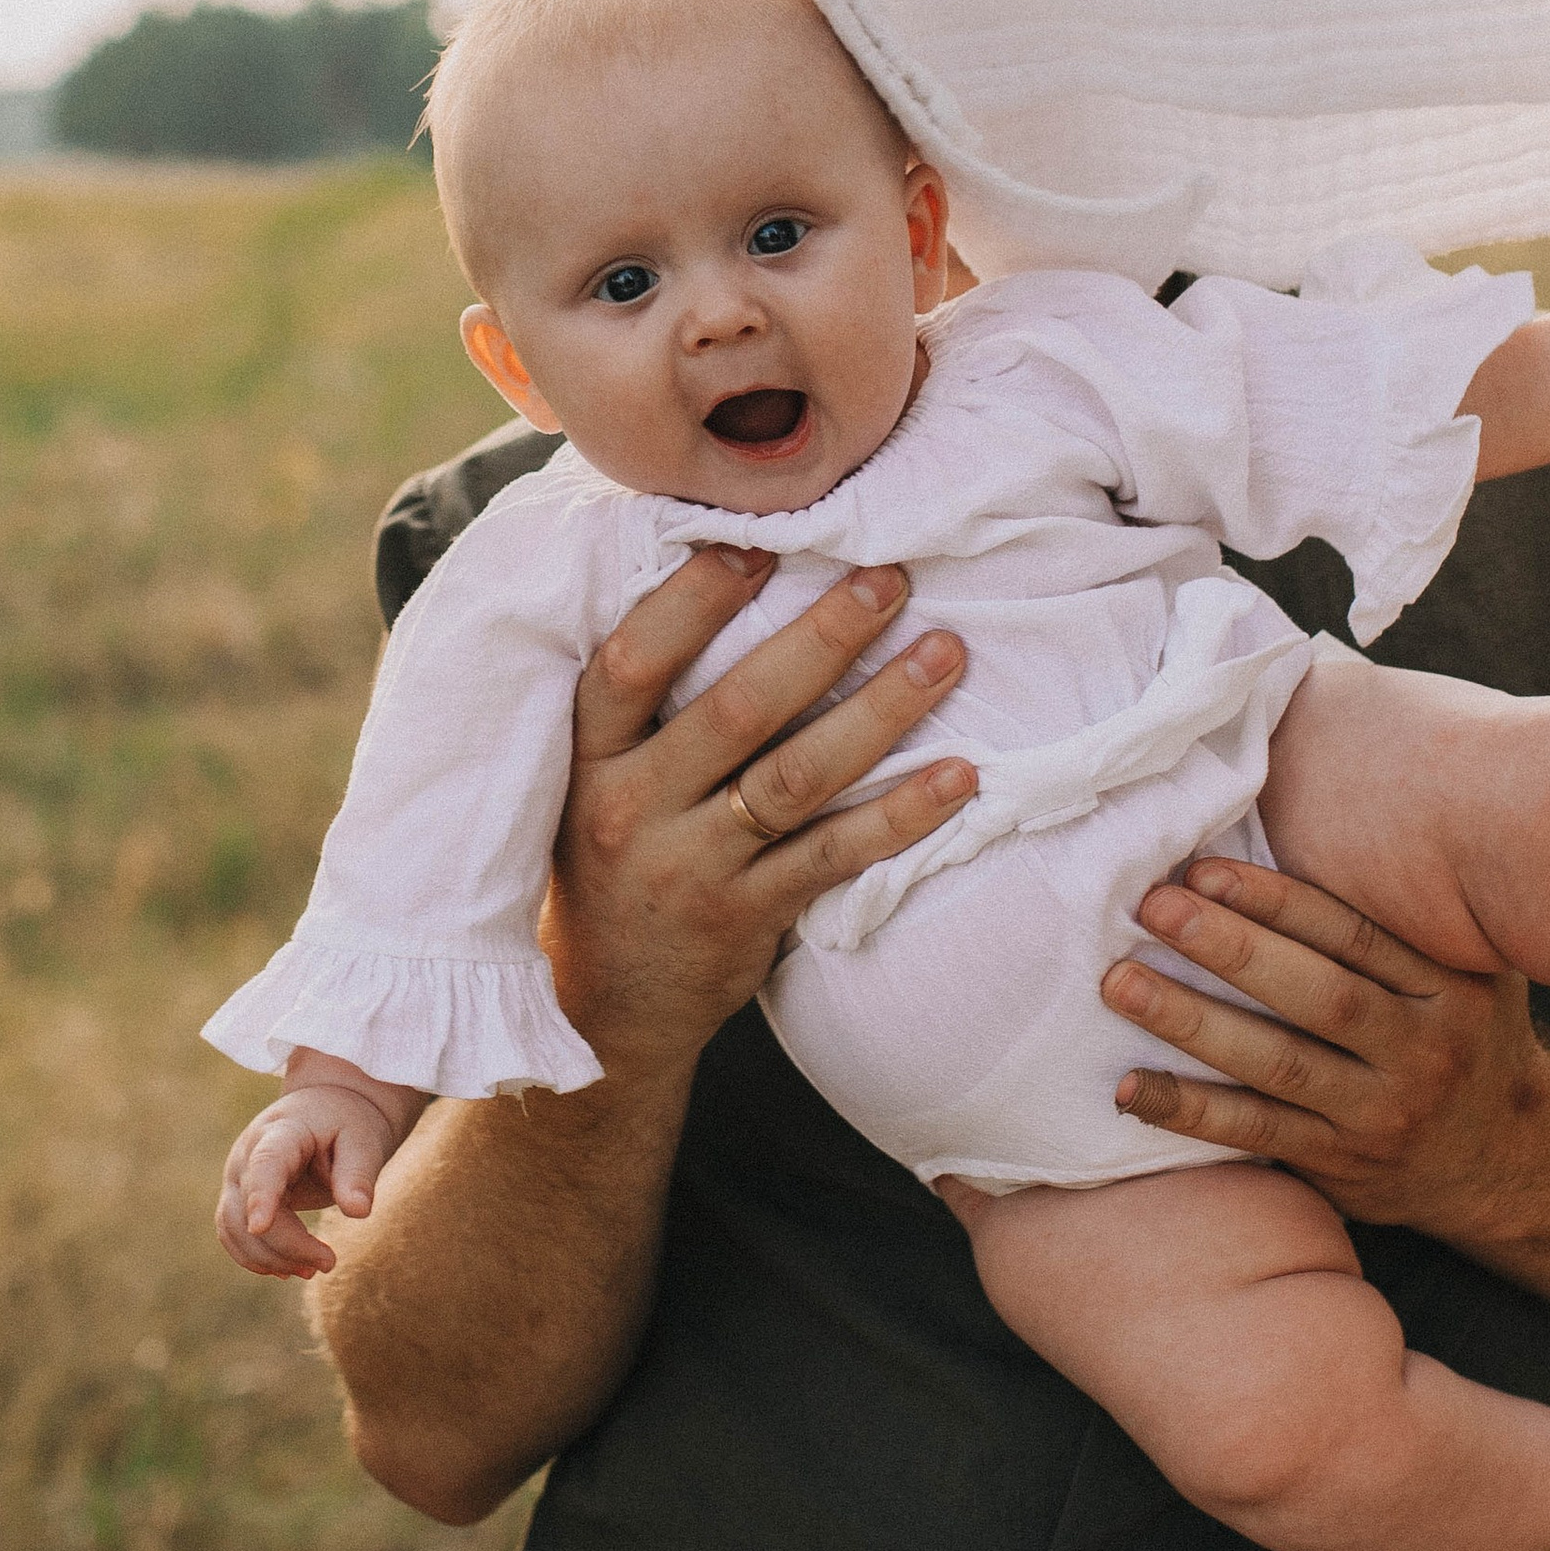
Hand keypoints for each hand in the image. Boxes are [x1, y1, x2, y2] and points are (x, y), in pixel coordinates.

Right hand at [218, 1061, 427, 1280]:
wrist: (327, 1109)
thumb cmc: (348, 1124)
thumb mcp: (363, 1141)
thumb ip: (358, 1174)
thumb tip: (358, 1212)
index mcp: (282, 1131)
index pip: (265, 1164)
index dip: (260, 1195)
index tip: (259, 1226)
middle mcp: (248, 1153)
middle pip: (248, 1208)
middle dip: (286, 1244)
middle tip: (330, 1262)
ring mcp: (238, 1176)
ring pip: (234, 1228)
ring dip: (269, 1257)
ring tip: (312, 1270)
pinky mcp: (238, 1197)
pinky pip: (232, 1233)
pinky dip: (255, 1257)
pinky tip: (287, 1270)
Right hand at [546, 546, 975, 1078]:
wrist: (603, 1006)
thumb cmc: (610, 859)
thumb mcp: (592, 776)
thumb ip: (641, 701)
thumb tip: (720, 569)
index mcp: (590, 755)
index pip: (633, 661)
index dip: (693, 601)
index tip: (759, 544)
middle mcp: (633, 806)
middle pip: (737, 709)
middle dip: (822, 638)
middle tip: (890, 579)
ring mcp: (691, 866)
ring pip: (796, 777)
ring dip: (878, 711)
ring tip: (945, 656)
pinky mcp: (745, 917)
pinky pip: (833, 856)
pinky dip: (899, 816)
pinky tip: (959, 776)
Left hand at [1104, 854, 1549, 1243]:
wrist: (1509, 1161)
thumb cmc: (1464, 1035)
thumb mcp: (1473, 970)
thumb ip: (1412, 913)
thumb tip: (1334, 810)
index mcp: (1451, 988)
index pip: (1355, 936)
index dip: (1276, 899)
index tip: (1204, 869)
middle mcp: (1423, 1050)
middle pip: (1318, 995)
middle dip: (1230, 949)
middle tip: (1152, 908)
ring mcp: (1382, 1114)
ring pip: (1279, 1064)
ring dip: (1192, 1024)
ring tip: (1120, 984)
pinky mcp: (1344, 1165)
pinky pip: (1258, 1134)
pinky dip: (1191, 1112)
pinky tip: (1129, 1089)